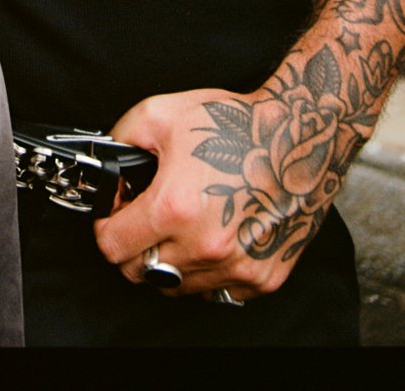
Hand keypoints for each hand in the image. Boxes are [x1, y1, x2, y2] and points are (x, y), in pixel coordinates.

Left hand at [93, 81, 349, 302]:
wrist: (299, 139)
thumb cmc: (235, 124)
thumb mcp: (160, 113)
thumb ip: (120, 141)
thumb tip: (106, 168)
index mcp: (175, 208)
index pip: (113, 248)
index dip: (105, 227)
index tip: (114, 215)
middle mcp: (205, 246)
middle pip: (140, 274)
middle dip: (132, 247)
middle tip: (143, 219)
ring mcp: (237, 268)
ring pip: (176, 286)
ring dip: (168, 261)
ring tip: (180, 225)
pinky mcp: (263, 279)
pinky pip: (215, 290)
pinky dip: (205, 270)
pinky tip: (210, 236)